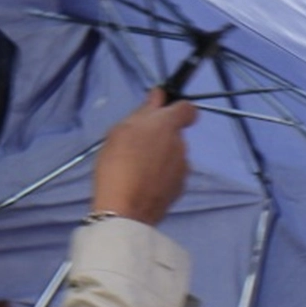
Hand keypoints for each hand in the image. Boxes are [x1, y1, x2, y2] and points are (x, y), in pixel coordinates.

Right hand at [92, 88, 195, 224]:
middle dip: (159, 137)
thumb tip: (158, 96)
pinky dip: (160, 177)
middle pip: (174, 134)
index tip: (159, 115)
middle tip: (134, 148)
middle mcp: (181, 145)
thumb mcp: (121, 131)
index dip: (176, 109)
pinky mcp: (178, 190)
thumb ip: (143, 112)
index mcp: (168, 125)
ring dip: (159, 158)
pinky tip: (142, 185)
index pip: (187, 108)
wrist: (125, 210)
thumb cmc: (118, 164)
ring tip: (135, 170)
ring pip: (172, 156)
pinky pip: (170, 176)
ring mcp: (183, 169)